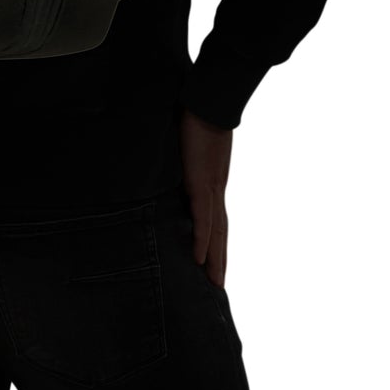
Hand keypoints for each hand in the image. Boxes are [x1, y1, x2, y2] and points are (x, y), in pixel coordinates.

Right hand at [179, 106, 232, 285]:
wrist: (210, 102)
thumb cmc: (199, 116)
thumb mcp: (187, 145)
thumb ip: (180, 160)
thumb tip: (168, 163)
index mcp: (211, 183)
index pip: (215, 219)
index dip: (216, 242)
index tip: (213, 262)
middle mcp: (215, 190)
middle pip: (221, 234)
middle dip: (220, 260)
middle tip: (217, 286)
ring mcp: (211, 189)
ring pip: (216, 233)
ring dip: (216, 259)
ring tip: (214, 283)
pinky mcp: (203, 184)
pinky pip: (204, 219)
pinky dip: (204, 241)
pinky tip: (200, 260)